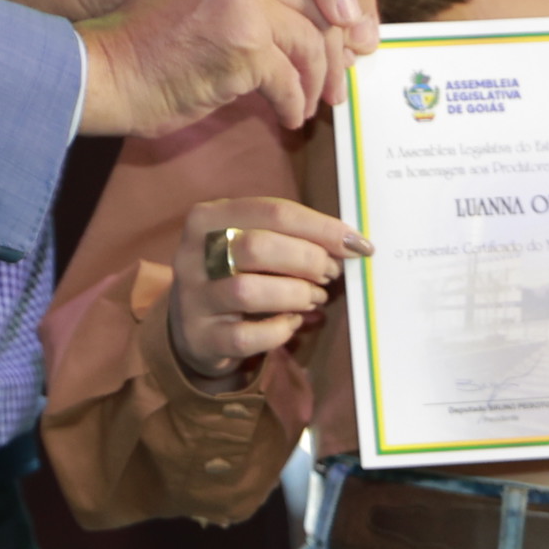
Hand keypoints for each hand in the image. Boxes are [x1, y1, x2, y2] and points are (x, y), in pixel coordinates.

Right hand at [79, 0, 335, 134]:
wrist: (102, 72)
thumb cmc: (149, 44)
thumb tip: (321, 26)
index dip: (332, 13)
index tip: (340, 48)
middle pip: (319, 3)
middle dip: (334, 52)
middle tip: (337, 84)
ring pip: (313, 42)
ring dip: (317, 81)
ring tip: (311, 103)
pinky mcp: (244, 41)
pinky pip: (291, 78)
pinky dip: (293, 103)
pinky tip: (286, 115)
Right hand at [163, 195, 362, 387]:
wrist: (191, 326)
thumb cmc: (235, 274)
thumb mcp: (250, 242)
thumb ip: (290, 235)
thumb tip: (349, 243)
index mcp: (209, 218)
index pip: (274, 211)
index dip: (322, 228)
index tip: (356, 245)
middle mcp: (193, 254)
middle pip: (258, 247)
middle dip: (308, 260)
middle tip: (331, 274)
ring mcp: (193, 298)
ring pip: (248, 291)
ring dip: (295, 294)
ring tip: (315, 298)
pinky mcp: (201, 337)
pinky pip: (246, 336)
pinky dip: (279, 330)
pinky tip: (292, 323)